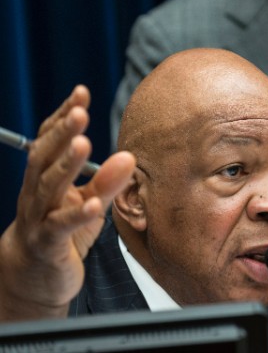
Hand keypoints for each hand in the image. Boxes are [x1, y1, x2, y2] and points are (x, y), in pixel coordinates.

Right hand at [0, 85, 134, 321]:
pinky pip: (61, 227)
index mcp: (45, 178)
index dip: (63, 117)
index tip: (81, 94)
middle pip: (44, 158)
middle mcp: (36, 193)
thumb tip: (129, 155)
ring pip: (48, 188)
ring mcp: (38, 218)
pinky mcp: (47, 244)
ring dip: (66, 165)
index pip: (49, 141)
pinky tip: (94, 204)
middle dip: (62, 133)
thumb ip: (107, 180)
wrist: (34, 278)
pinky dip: (78, 214)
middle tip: (81, 112)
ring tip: (84, 143)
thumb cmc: (63, 233)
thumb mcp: (88, 202)